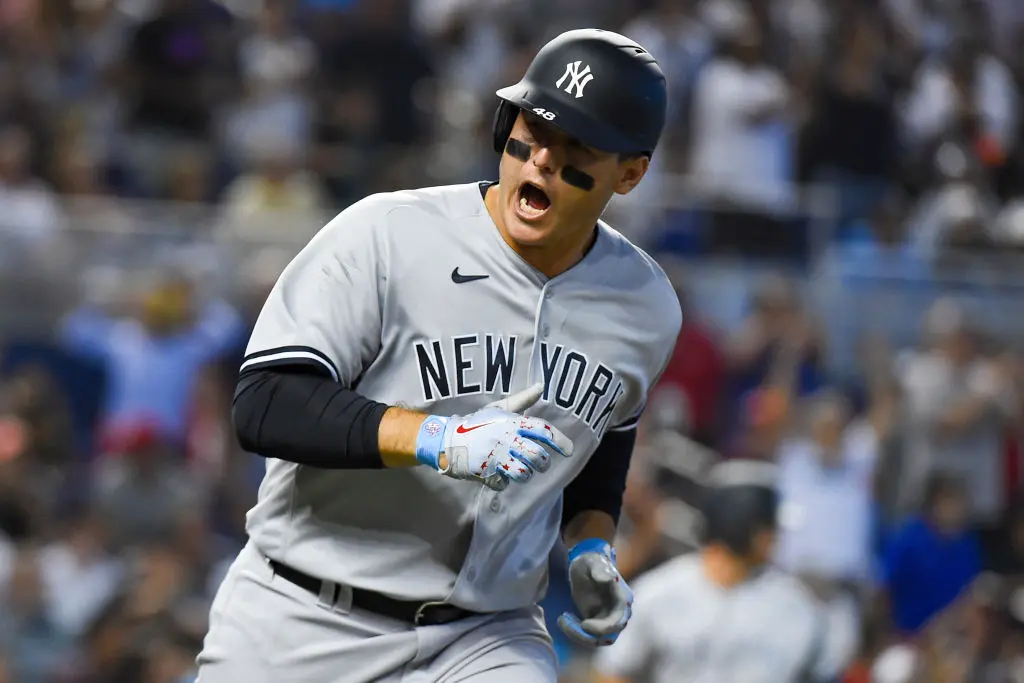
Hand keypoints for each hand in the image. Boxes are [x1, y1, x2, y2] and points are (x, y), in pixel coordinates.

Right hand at [415, 384, 573, 490]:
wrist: (446, 439)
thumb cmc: (476, 424)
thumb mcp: (498, 409)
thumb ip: (522, 400)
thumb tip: (541, 386)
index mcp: (511, 422)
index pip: (542, 430)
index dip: (559, 440)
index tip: (570, 451)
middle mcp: (505, 438)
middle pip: (537, 457)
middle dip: (542, 464)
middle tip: (540, 464)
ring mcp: (495, 456)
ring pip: (524, 473)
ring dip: (524, 474)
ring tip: (520, 470)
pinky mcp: (485, 472)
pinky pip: (503, 484)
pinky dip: (502, 483)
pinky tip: (497, 475)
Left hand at [558, 539, 632, 646]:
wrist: (584, 563)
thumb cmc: (591, 560)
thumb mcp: (594, 562)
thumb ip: (601, 570)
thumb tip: (609, 578)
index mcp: (622, 599)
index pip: (618, 621)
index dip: (603, 628)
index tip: (584, 624)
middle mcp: (617, 612)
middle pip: (608, 636)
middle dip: (587, 635)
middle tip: (567, 622)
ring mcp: (606, 618)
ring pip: (597, 639)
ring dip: (578, 635)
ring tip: (562, 619)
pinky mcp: (595, 622)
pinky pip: (587, 635)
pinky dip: (574, 631)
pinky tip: (563, 618)